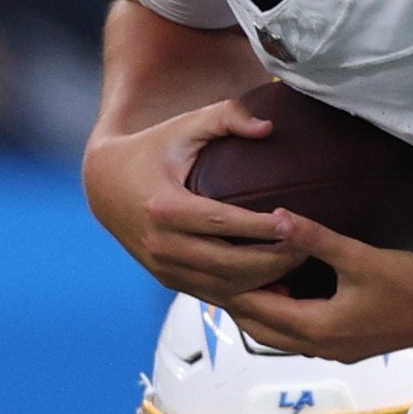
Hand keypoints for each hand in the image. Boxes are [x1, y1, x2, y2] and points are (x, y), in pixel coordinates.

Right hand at [82, 95, 305, 300]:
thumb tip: (268, 127)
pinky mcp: (169, 280)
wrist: (104, 184)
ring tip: (299, 261)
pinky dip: (247, 294)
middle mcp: (161, 244)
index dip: (260, 227)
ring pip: (223, 287)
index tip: (293, 221)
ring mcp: (163, 267)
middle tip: (308, 245)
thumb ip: (225, 117)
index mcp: (164, 207)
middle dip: (272, 259)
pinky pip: (214, 296)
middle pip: (227, 264)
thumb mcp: (183, 126)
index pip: (220, 223)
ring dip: (264, 280)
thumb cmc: (152, 150)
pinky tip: (279, 283)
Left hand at [220, 212, 412, 360]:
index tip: (212, 267)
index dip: (232, 289)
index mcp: (318, 327)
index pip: (258, 310)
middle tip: (218, 274)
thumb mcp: (359, 257)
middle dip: (238, 303)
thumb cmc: (410, 285)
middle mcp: (320, 346)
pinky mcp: (347, 346)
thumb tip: (277, 216)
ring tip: (247, 280)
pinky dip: (284, 316)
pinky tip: (288, 293)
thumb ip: (316, 238)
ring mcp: (334, 350)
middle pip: (261, 329)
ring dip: (262, 311)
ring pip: (279, 336)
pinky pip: (300, 335)